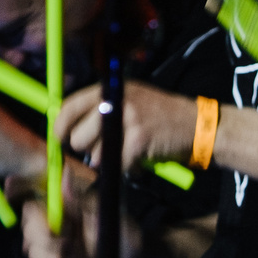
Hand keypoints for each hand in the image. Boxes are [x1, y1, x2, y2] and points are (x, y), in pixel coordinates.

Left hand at [58, 80, 198, 173]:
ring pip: (95, 155)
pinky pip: (116, 165)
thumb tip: (65, 124)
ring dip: (108, 160)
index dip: (60, 126)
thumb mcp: (129, 99)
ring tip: (128, 150)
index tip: (60, 137)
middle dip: (87, 149)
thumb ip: (100, 108)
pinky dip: (126, 168)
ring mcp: (127, 120)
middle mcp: (116, 101)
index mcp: (110, 89)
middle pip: (77, 137)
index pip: (69, 106)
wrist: (197, 125)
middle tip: (105, 148)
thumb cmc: (160, 116)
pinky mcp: (138, 141)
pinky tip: (139, 158)